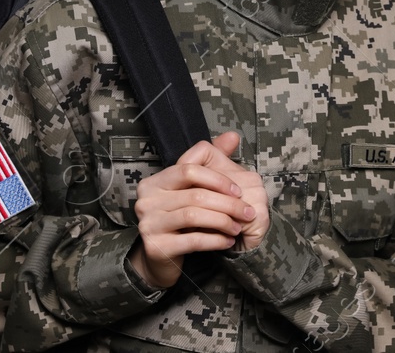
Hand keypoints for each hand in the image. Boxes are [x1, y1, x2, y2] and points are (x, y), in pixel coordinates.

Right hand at [127, 131, 257, 288]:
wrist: (161, 258)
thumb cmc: (181, 220)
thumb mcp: (194, 189)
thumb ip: (212, 160)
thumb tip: (233, 136)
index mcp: (154, 181)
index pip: (189, 169)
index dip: (217, 179)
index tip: (238, 191)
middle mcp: (146, 200)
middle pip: (195, 194)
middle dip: (228, 204)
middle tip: (248, 212)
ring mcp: (148, 223)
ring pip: (194, 216)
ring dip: (223, 221)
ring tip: (238, 227)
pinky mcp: (156, 247)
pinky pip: (192, 240)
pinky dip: (215, 240)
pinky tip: (228, 241)